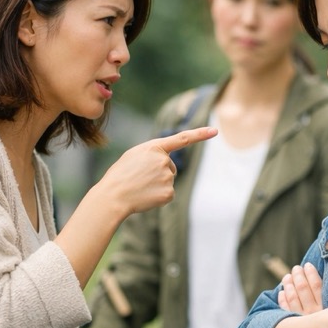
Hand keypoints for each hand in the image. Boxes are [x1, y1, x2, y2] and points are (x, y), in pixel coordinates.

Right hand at [97, 127, 217, 216]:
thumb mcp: (134, 156)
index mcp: (154, 148)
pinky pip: (168, 193)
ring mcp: (168, 177)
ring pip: (168, 179)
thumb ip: (154, 154)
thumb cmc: (120, 174)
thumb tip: (169, 164)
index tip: (215, 131)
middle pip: (170, 166)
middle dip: (158, 171)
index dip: (200, 134)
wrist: (112, 196)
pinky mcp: (169, 193)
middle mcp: (164, 161)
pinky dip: (158, 195)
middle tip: (138, 177)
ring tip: (140, 185)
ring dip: (157, 183)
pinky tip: (146, 195)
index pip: (182, 139)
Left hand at [278, 263, 323, 314]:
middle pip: (303, 288)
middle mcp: (313, 312)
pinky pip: (285, 309)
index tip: (308, 265)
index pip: (316, 285)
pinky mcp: (292, 325)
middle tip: (296, 268)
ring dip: (288, 285)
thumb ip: (327, 296)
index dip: (311, 273)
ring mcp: (301, 318)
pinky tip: (282, 293)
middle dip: (298, 275)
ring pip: (292, 297)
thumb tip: (322, 278)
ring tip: (287, 277)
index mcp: (325, 307)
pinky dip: (282, 299)